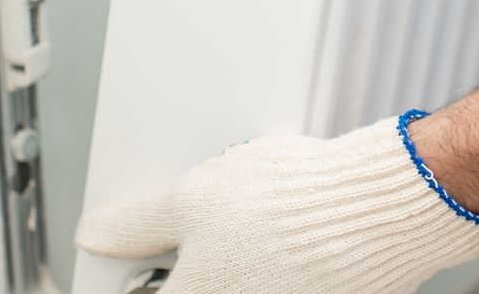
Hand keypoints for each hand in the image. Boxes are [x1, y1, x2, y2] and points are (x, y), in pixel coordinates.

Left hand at [76, 115, 478, 293]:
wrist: (380, 207)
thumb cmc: (295, 206)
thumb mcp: (194, 195)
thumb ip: (137, 221)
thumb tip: (97, 233)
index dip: (137, 278)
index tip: (134, 267)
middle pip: (192, 291)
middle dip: (185, 267)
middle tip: (188, 235)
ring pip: (239, 285)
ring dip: (233, 264)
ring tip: (247, 224)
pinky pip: (278, 284)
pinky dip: (273, 266)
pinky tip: (282, 233)